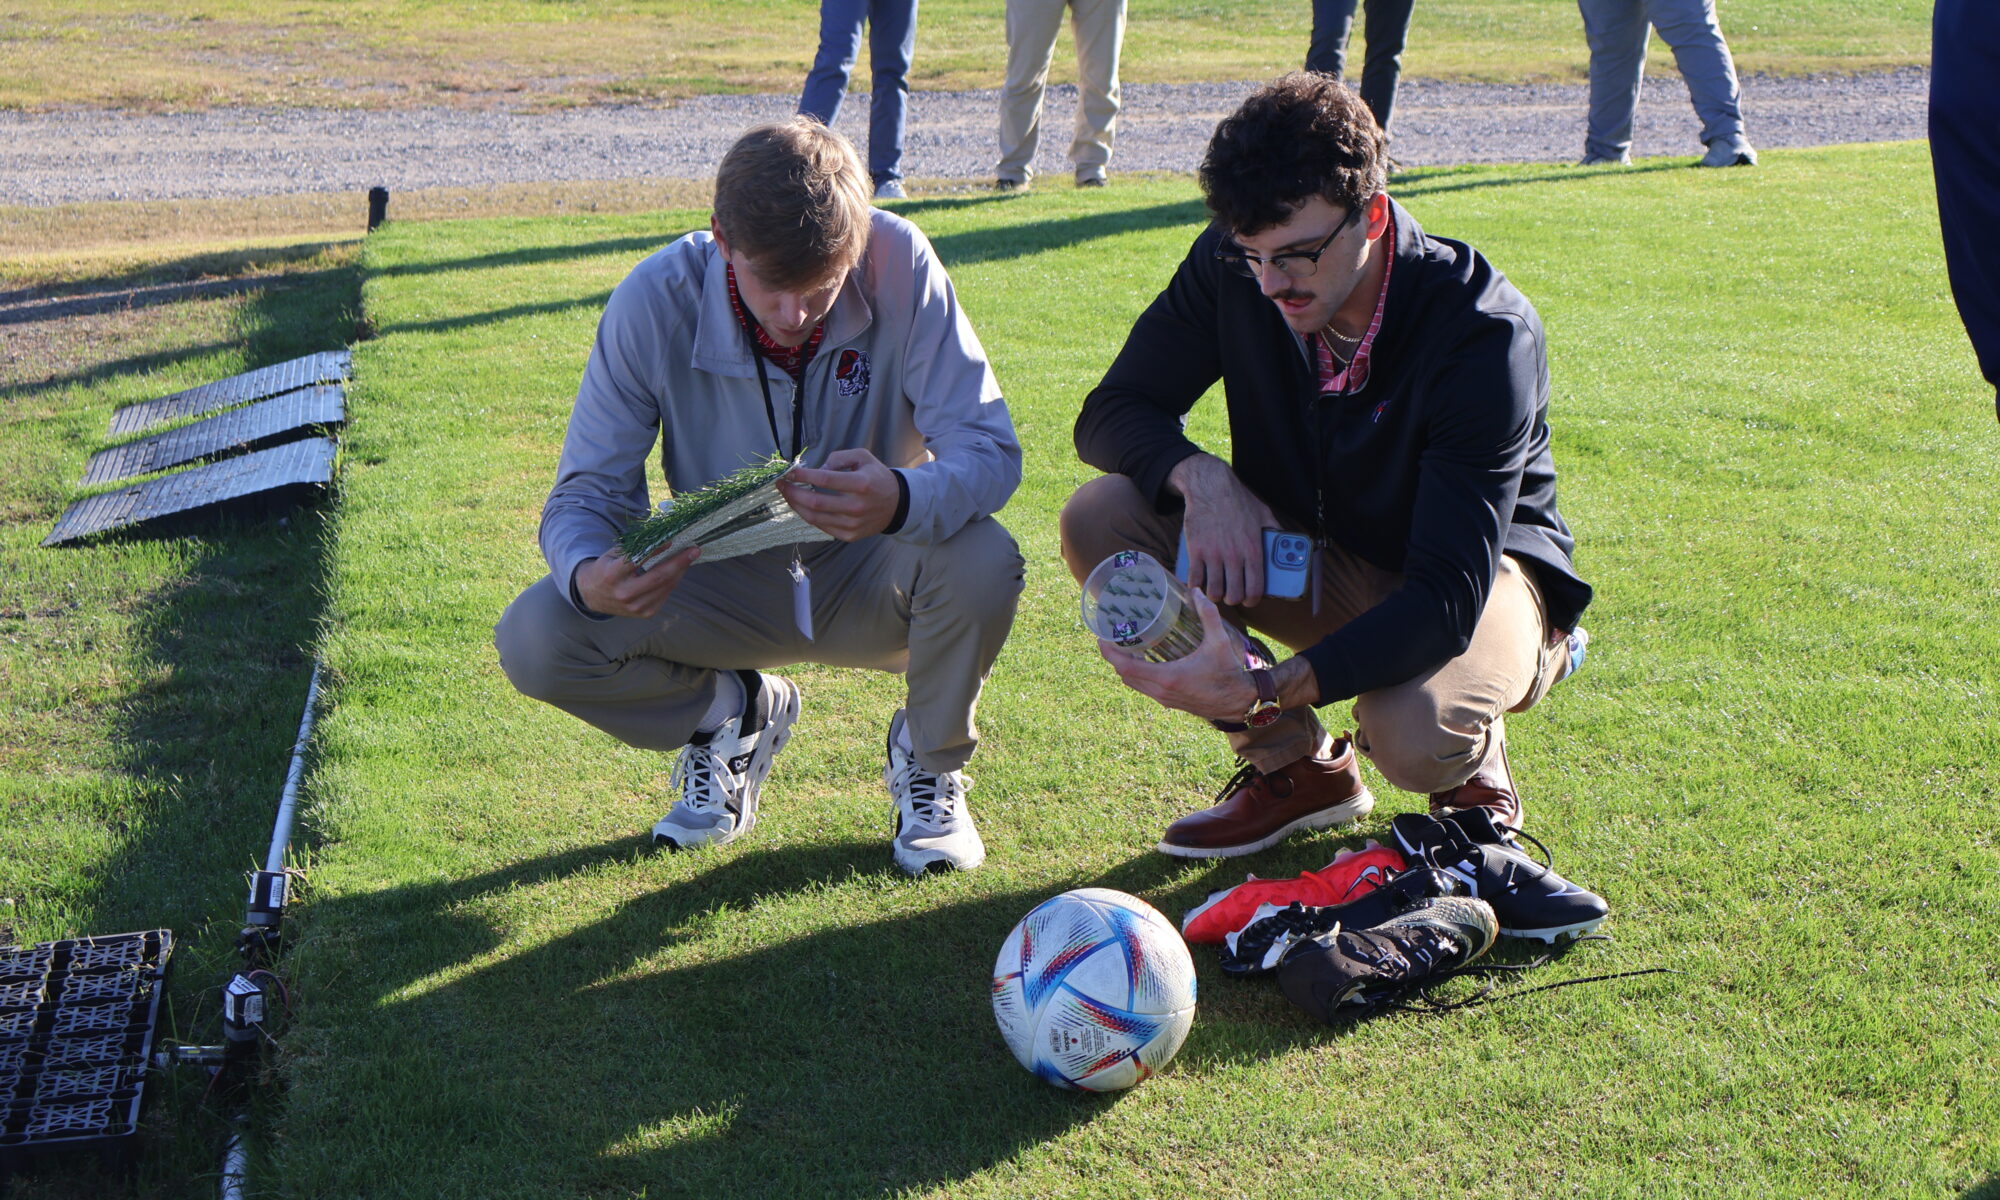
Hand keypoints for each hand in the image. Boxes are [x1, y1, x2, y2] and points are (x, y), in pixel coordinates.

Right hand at [573, 544, 699, 618]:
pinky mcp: (645, 613)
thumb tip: (663, 537)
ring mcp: (636, 607)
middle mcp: (624, 594)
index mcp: (612, 575)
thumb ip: (635, 547)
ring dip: (680, 571)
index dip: (657, 550)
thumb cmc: (606, 569)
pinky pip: (665, 594)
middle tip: (694, 550)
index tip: (672, 540)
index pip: (638, 560)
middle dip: (680, 562)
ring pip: (666, 586)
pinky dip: (673, 581)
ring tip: (689, 557)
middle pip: (659, 577)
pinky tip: (677, 571)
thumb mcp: (612, 554)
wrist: (593, 596)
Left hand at [777, 448, 901, 540]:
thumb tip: (816, 470)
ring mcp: (853, 524)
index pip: (825, 480)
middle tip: (781, 484)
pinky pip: (822, 527)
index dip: (803, 476)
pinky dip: (808, 516)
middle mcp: (856, 507)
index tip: (789, 472)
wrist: (897, 505)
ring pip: (814, 517)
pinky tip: (802, 506)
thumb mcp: (863, 457)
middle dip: (792, 492)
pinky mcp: (850, 536)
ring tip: (787, 494)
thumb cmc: (876, 477)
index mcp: (861, 484)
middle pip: (815, 502)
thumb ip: (839, 457)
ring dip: (796, 505)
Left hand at [1098, 589, 1260, 722]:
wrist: (1239, 702)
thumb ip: (1208, 615)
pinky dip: (1137, 676)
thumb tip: (1197, 592)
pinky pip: (1144, 689)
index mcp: (1167, 677)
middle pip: (1124, 676)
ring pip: (1133, 684)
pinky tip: (1144, 661)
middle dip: (1113, 658)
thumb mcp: (1218, 641)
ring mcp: (1164, 699)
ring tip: (1124, 647)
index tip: (1101, 637)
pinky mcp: (1170, 702)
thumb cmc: (1228, 673)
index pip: (1125, 667)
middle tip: (1110, 638)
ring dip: (1125, 668)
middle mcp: (1161, 691)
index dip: (1109, 653)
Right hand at [1168, 453, 1277, 606]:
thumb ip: (1275, 533)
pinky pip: (1194, 579)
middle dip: (1232, 599)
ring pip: (1213, 591)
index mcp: (1254, 550)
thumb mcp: (1264, 515)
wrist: (1210, 487)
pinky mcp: (1196, 551)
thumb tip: (1286, 546)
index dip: (1252, 600)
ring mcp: (1213, 555)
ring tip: (1215, 589)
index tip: (1249, 600)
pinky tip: (1197, 583)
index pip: (1255, 589)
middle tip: (1230, 594)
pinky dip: (1195, 585)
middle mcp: (1234, 556)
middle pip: (1233, 595)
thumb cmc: (1238, 501)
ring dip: (1214, 594)